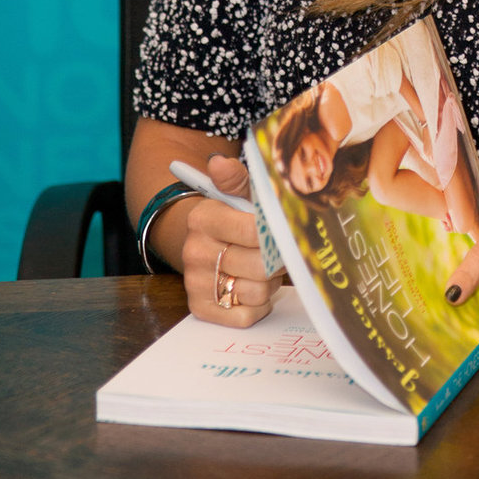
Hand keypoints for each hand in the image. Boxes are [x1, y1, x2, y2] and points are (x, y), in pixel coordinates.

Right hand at [181, 154, 283, 329]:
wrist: (207, 243)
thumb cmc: (234, 216)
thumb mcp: (239, 193)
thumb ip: (236, 178)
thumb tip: (219, 162)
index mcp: (203, 218)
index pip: (253, 231)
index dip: (276, 233)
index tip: (283, 230)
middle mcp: (195, 252)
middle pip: (259, 265)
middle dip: (277, 260)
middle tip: (279, 251)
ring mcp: (196, 282)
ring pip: (256, 292)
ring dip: (269, 282)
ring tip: (264, 268)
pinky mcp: (201, 308)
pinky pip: (246, 316)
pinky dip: (258, 306)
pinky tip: (252, 286)